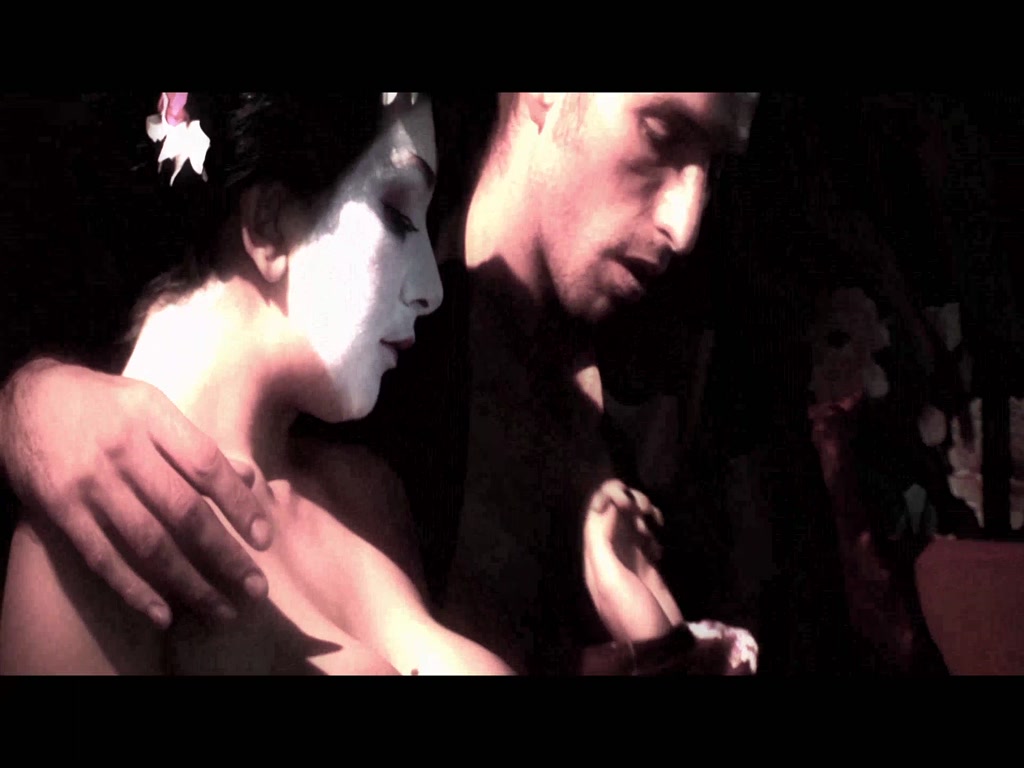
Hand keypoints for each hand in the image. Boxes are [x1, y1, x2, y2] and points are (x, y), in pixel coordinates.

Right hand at [0, 359, 273, 627]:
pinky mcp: (62, 511)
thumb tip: (248, 477)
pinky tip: (164, 614)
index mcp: (152, 417)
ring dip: (189, 582)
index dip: (239, 504)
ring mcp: (91, 483)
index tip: (265, 539)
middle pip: (184, 511)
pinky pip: (104, 558)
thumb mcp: (152, 405)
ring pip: (148, 543)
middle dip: (225, 555)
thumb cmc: (103, 405)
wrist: (25, 400)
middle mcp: (124, 450)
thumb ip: (195, 444)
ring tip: (221, 609)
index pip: (207, 465)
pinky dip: (135, 590)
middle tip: (255, 588)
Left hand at [583, 479, 683, 643]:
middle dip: (628, 501)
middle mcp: (608, 553)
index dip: (608, 497)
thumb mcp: (609, 578)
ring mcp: (628, 558)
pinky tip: (659, 541)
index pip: (594, 513)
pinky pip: (646, 536)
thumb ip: (600, 540)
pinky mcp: (647, 565)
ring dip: (642, 513)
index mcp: (594, 555)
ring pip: (630, 522)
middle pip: (613, 513)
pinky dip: (652, 530)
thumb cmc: (631, 612)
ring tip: (655, 520)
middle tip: (645, 508)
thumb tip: (603, 504)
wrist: (657, 643)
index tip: (627, 498)